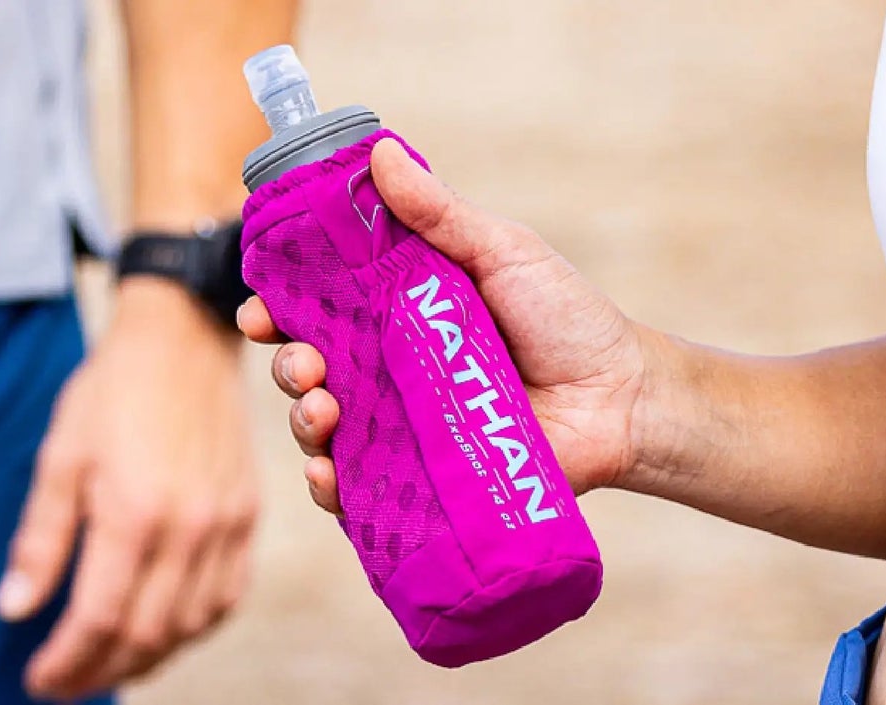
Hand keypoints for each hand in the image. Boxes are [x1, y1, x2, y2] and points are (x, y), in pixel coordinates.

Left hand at [0, 279, 255, 699]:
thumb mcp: (59, 457)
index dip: (66, 662)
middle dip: (100, 672)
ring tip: (106, 665)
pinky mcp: (248, 517)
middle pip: (146, 635)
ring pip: (190, 626)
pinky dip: (192, 628)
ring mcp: (227, 525)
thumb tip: (14, 610)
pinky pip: (226, 598)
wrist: (183, 338)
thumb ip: (40, 541)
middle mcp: (188, 528)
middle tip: (64, 683)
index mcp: (133, 512)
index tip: (37, 681)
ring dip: (146, 659)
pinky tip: (161, 631)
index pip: (99, 619)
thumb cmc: (111, 392)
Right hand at [236, 140, 657, 514]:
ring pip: (323, 427)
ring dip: (304, 420)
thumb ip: (438, 213)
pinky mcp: (421, 478)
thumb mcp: (501, 252)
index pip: (318, 306)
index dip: (279, 306)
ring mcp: (401, 426)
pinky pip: (358, 489)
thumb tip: (378, 153)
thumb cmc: (568, 319)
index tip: (264, 306)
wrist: (621, 399)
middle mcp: (389, 368)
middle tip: (306, 363)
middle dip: (288, 365)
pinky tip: (329, 473)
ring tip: (324, 411)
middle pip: (308, 367)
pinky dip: (330, 486)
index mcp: (397, 309)